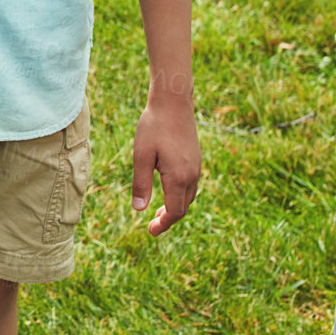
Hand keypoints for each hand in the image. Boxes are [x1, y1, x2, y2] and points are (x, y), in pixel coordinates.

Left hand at [132, 96, 200, 235]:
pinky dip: (180, 195)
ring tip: (158, 212)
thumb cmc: (153, 127)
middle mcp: (192, 175)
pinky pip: (191, 185)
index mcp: (179, 177)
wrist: (173, 102)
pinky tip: (168, 190)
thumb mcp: (141, 155)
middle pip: (183, 207)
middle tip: (152, 226)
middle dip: (168, 219)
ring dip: (175, 207)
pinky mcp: (196, 159)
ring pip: (188, 197)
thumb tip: (139, 210)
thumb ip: (140, 183)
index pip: (174, 212)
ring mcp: (196, 167)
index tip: (150, 232)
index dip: (163, 225)